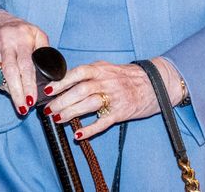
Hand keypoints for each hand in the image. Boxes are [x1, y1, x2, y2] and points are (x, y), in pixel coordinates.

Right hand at [0, 10, 48, 115]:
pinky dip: (1, 85)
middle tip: (23, 109)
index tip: (32, 100)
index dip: (28, 84)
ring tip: (19, 101)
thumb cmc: (21, 32)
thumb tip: (51, 70)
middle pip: (9, 73)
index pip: (25, 65)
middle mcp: (4, 43)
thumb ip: (45, 50)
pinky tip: (9, 89)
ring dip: (10, 91)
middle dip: (17, 94)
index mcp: (20, 38)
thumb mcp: (37, 34)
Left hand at [43, 56, 182, 140]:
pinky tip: (78, 135)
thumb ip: (89, 73)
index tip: (48, 90)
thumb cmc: (127, 77)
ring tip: (58, 119)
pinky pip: (103, 122)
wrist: (156, 83)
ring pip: (89, 104)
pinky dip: (90, 129)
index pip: (77, 73)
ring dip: (71, 112)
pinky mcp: (121, 112)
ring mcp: (115, 96)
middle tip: (48, 110)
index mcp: (101, 69)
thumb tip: (63, 81)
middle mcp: (107, 81)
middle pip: (80, 90)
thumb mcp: (107, 68)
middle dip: (62, 100)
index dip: (61, 81)